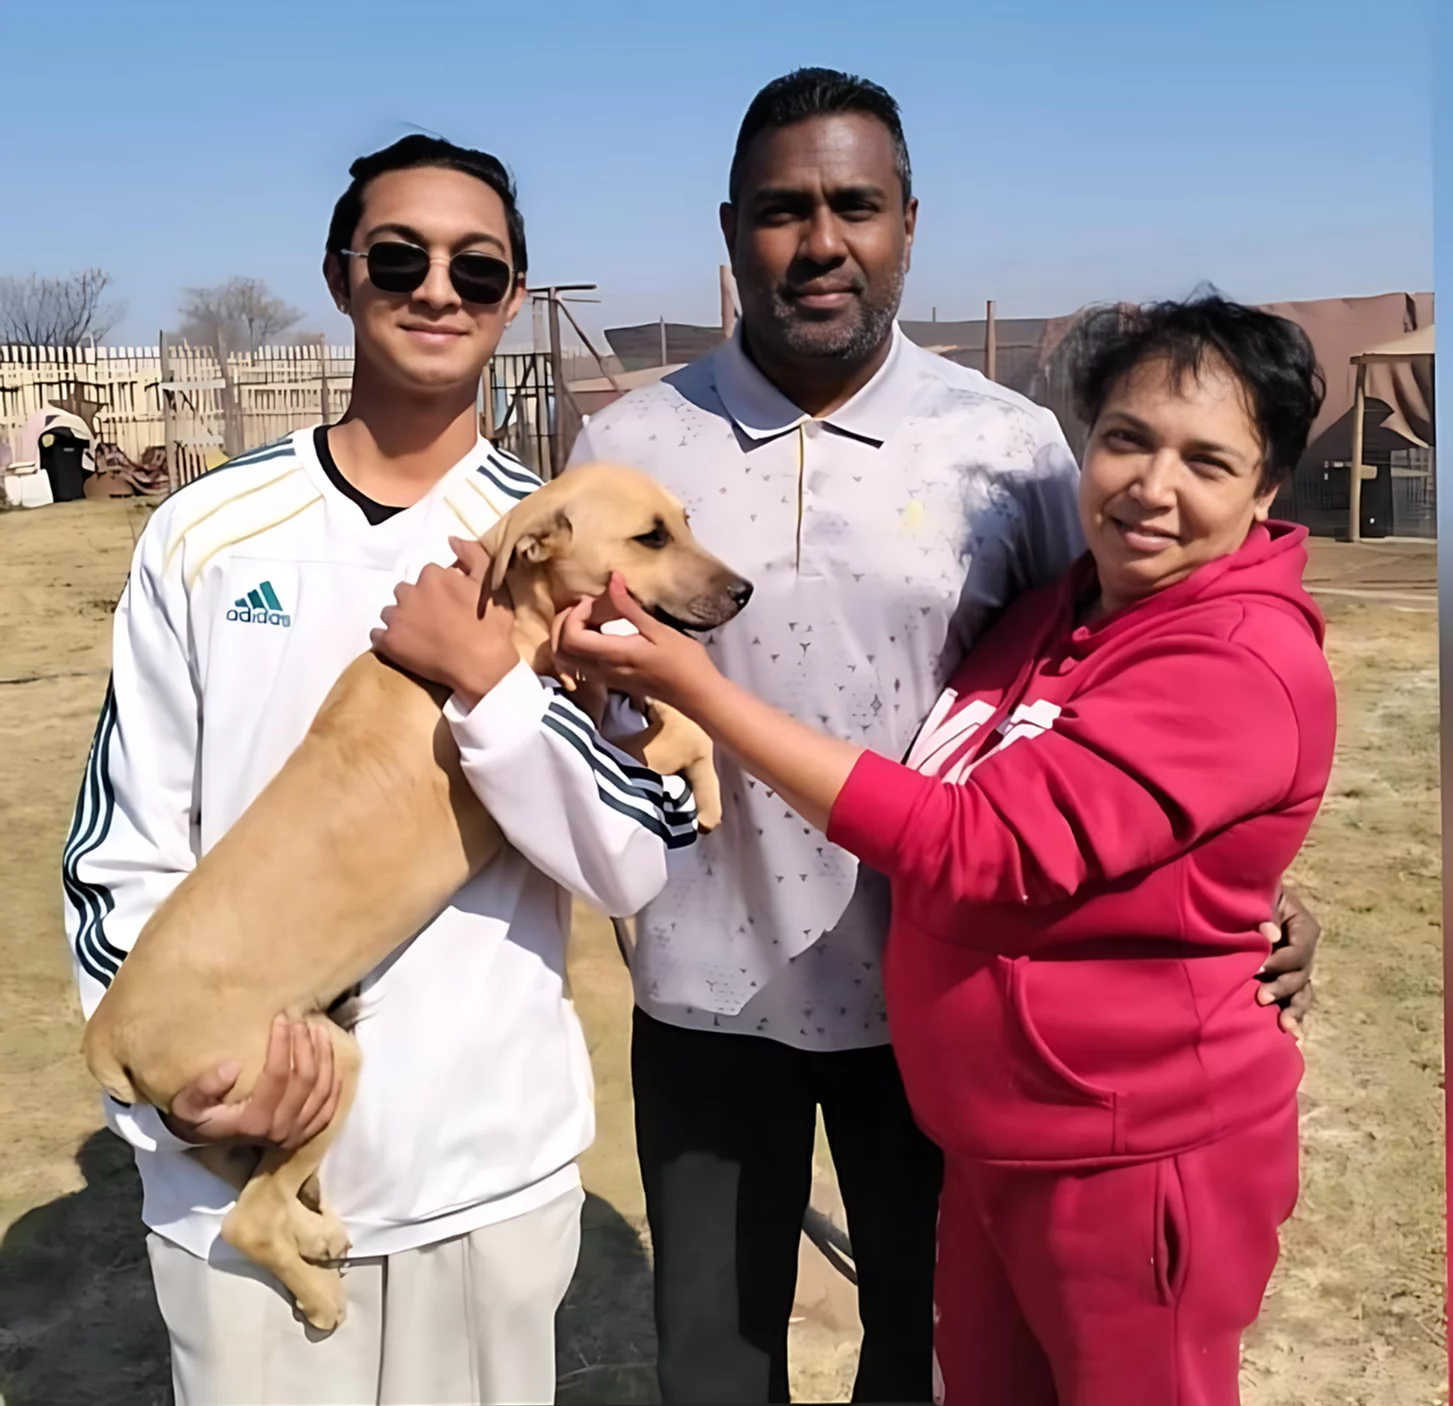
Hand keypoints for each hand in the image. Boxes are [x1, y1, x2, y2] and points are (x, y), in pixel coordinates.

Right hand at [162, 1015, 342, 1149]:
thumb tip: (232, 1067)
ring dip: (325, 1058)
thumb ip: (204, 1088)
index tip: (282, 1017)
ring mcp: (295, 1134)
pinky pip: (328, 1109)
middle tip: (301, 1019)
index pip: (278, 1077)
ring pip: (321, 1091)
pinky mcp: (304, 1135)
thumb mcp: (187, 1104)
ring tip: (320, 1030)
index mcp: (253, 1121)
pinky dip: (334, 1085)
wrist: (203, 1140)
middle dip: (306, 1045)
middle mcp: (279, 1130)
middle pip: (305, 1081)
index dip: (282, 1045)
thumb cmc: (196, 1116)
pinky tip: (334, 1062)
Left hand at [371, 537, 516, 707]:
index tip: (451, 605)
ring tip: (420, 636)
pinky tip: (404, 647)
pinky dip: (387, 639)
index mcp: (434, 576)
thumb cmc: (490, 627)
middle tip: (435, 621)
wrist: (481, 666)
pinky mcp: (389, 642)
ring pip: (391, 612)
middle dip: (417, 602)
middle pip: (406, 591)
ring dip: (402, 619)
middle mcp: (410, 592)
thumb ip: (473, 555)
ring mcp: (397, 617)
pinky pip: (377, 634)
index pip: (430, 575)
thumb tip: (451, 539)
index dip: (440, 591)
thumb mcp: (491, 584)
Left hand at [552, 572, 719, 712]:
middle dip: (563, 623)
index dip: (573, 615)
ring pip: (565, 660)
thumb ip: (629, 607)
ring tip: (589, 617)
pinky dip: (576, 646)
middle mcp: (602, 670)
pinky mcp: (609, 680)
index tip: (594, 601)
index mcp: (613, 656)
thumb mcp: (659, 630)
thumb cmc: (684, 661)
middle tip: (585, 606)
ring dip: (567, 635)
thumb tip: (612, 578)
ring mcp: (604, 678)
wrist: (696, 694)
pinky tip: (597, 632)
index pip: (571, 638)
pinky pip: (577, 665)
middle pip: (560, 650)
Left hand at [1256, 885, 1319, 1036]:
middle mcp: (1304, 950)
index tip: (1258, 968)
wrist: (1240, 895)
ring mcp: (1295, 967)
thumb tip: (1271, 936)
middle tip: (1261, 998)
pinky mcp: (1284, 979)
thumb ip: (1265, 916)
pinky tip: (1291, 1035)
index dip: (1280, 961)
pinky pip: (1293, 999)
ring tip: (1285, 1027)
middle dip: (1282, 988)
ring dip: (1294, 1010)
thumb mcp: (1260, 898)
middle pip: (1301, 974)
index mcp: (1304, 928)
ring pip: (1302, 992)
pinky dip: (1292, 1015)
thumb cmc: (1250, 894)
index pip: (1298, 950)